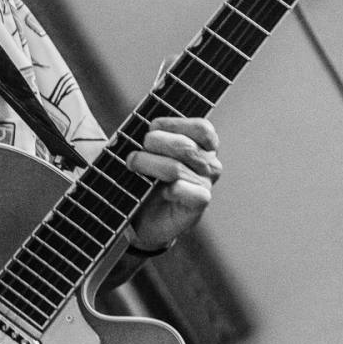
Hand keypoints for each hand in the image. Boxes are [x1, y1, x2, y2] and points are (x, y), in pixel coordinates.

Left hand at [126, 115, 221, 249]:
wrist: (149, 219)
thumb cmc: (151, 181)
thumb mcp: (153, 154)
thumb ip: (154, 138)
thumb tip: (136, 130)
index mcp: (204, 146)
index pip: (201, 128)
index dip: (173, 124)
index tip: (152, 128)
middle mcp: (209, 164)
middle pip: (185, 145)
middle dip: (154, 143)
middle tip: (135, 152)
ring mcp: (205, 184)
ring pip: (176, 168)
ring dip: (148, 164)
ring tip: (133, 165)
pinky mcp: (198, 203)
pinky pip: (182, 190)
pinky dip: (168, 189)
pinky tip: (161, 191)